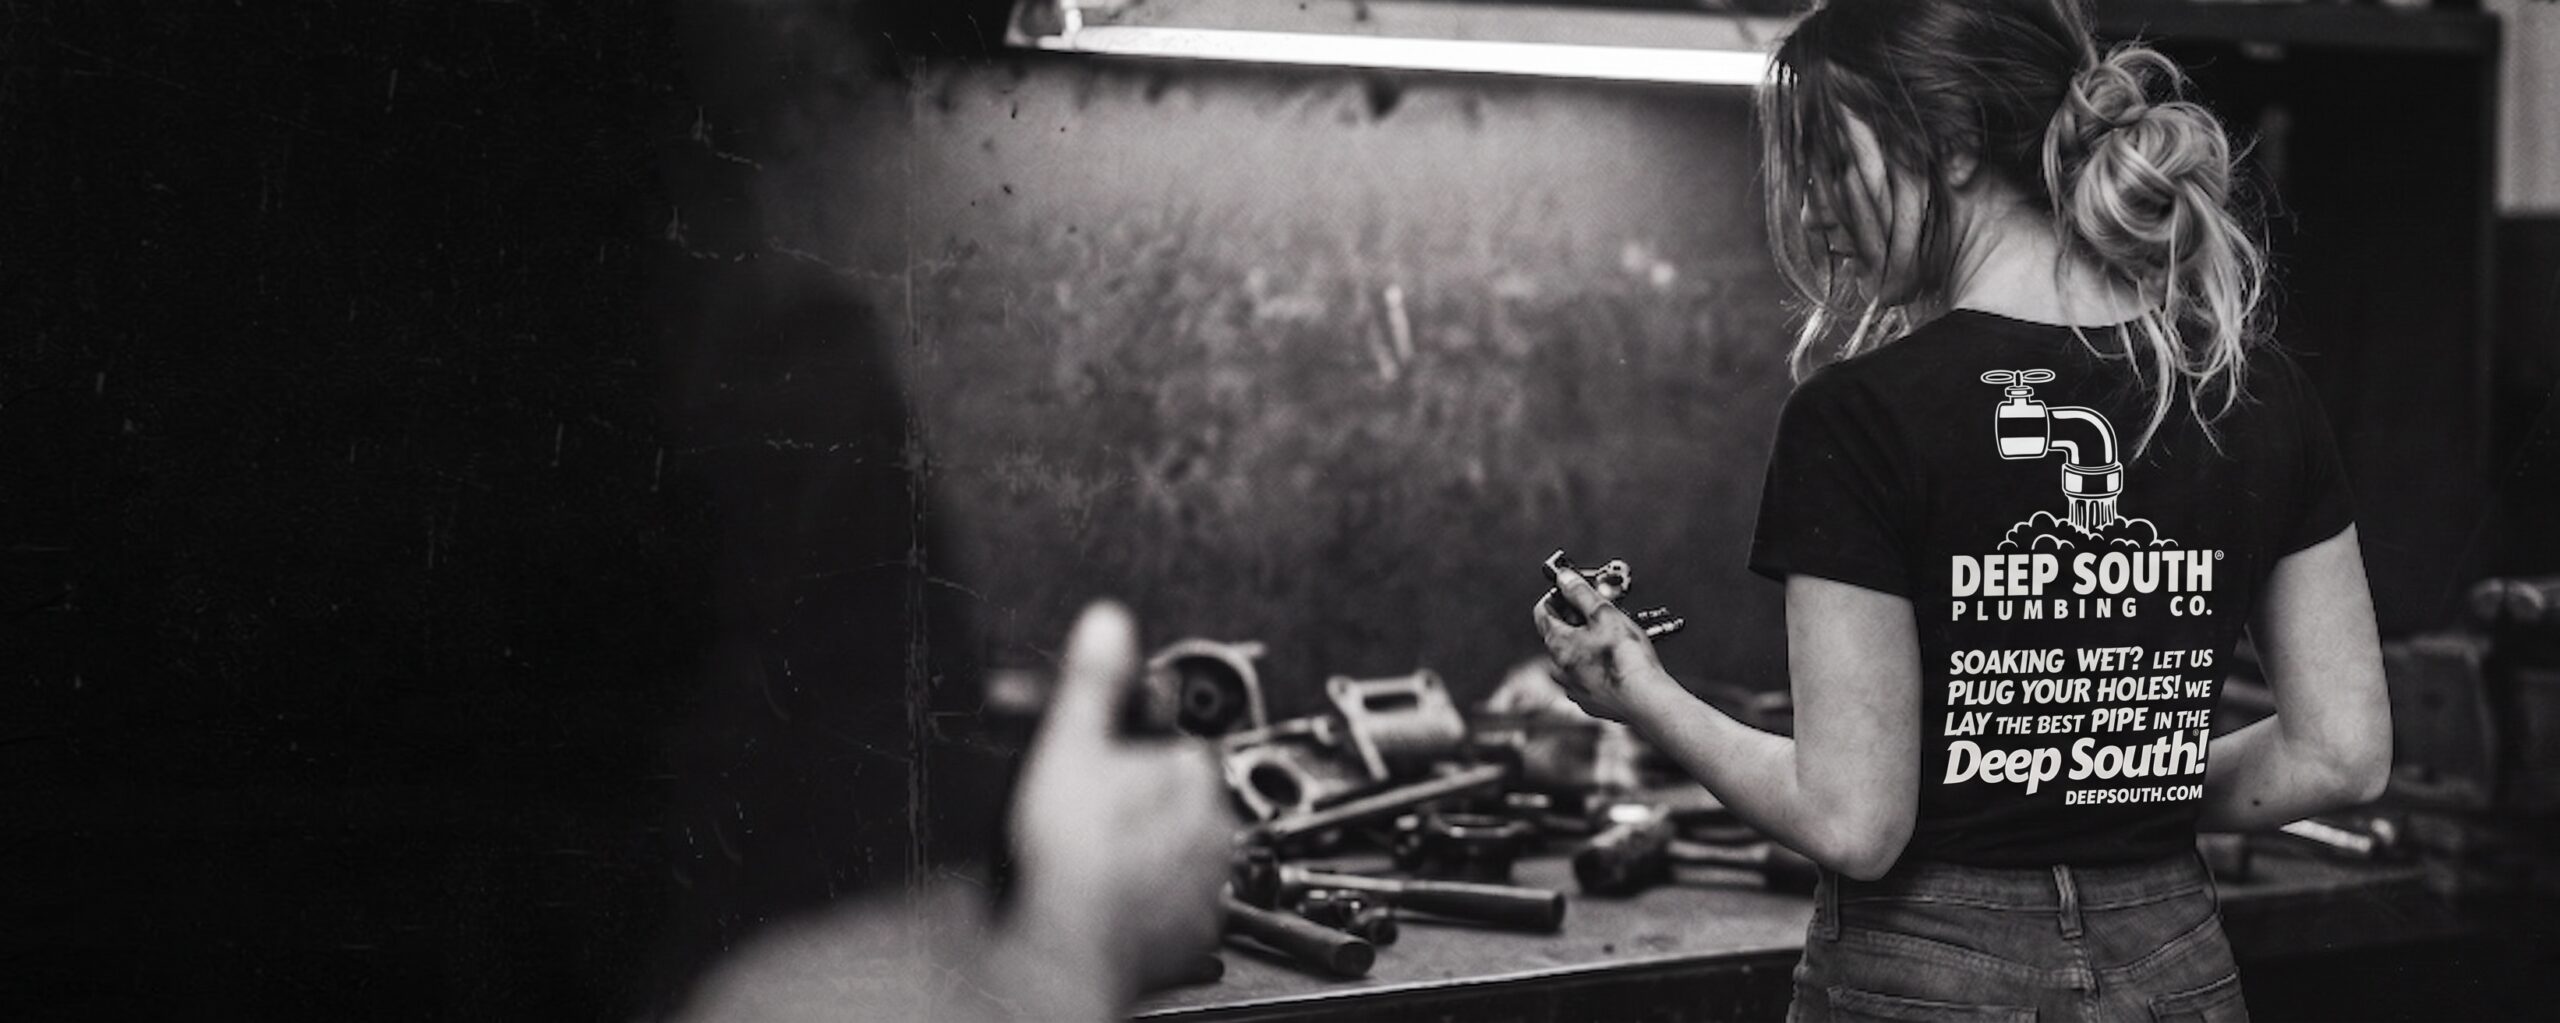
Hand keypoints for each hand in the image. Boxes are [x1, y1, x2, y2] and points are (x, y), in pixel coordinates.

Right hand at [1004, 602, 1231, 1013]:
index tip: (1097, 769)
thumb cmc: (1069, 851)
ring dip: (1148, 851)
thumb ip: (1094, 679)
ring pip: (1180, 852)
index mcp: (1189, 770)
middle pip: (1176, 800)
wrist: (1067, 943)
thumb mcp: (1069, 742)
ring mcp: (1207, 882)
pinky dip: (1152, 902)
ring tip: (1096, 859)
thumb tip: (1109, 622)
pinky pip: (1179, 907)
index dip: (1128, 755)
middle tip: (1087, 816)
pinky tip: (1113, 898)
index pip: (1171, 745)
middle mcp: (1213, 825)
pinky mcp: (1196, 932)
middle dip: (1138, 803)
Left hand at [1532, 560, 1673, 724]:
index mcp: (1556, 644)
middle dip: (1578, 616)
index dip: (1558, 595)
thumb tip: (1565, 578)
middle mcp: (1558, 668)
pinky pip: (1587, 673)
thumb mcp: (1604, 613)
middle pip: (1560, 632)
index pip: (1543, 611)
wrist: (1646, 700)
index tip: (1574, 589)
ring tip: (1614, 632)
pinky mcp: (1590, 700)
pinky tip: (1617, 657)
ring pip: (1575, 654)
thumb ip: (1581, 593)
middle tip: (1601, 608)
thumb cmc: (1626, 660)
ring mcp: (1573, 687)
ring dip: (1590, 639)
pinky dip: (1597, 662)